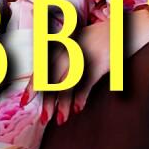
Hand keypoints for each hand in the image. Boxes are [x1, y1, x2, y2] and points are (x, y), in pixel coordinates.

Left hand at [40, 8, 148, 125]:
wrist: (122, 29)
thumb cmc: (97, 41)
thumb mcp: (76, 47)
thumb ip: (62, 64)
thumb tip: (48, 86)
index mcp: (62, 47)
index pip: (43, 68)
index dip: (33, 86)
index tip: (25, 101)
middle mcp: (70, 51)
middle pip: (53, 79)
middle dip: (48, 101)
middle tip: (44, 118)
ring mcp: (84, 56)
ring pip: (69, 83)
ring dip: (64, 102)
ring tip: (60, 119)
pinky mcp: (99, 61)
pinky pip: (87, 81)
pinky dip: (82, 96)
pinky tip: (77, 108)